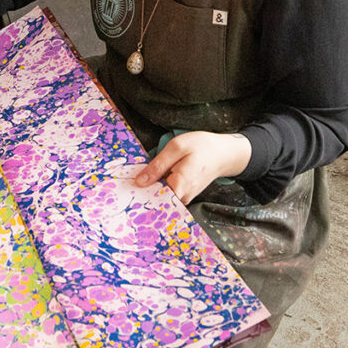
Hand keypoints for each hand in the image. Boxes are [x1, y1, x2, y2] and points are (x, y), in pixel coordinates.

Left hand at [134, 131, 251, 204]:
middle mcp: (183, 196)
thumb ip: (157, 165)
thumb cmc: (202, 146)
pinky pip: (168, 196)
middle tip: (124, 191)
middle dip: (141, 196)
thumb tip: (139, 182)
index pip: (155, 200)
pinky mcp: (185, 195)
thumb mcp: (176, 148)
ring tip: (135, 186)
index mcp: (180, 184)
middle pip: (156, 201)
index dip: (139, 198)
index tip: (124, 196)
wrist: (224, 153)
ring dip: (149, 193)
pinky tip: (150, 184)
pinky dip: (158, 191)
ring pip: (161, 200)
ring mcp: (185, 198)